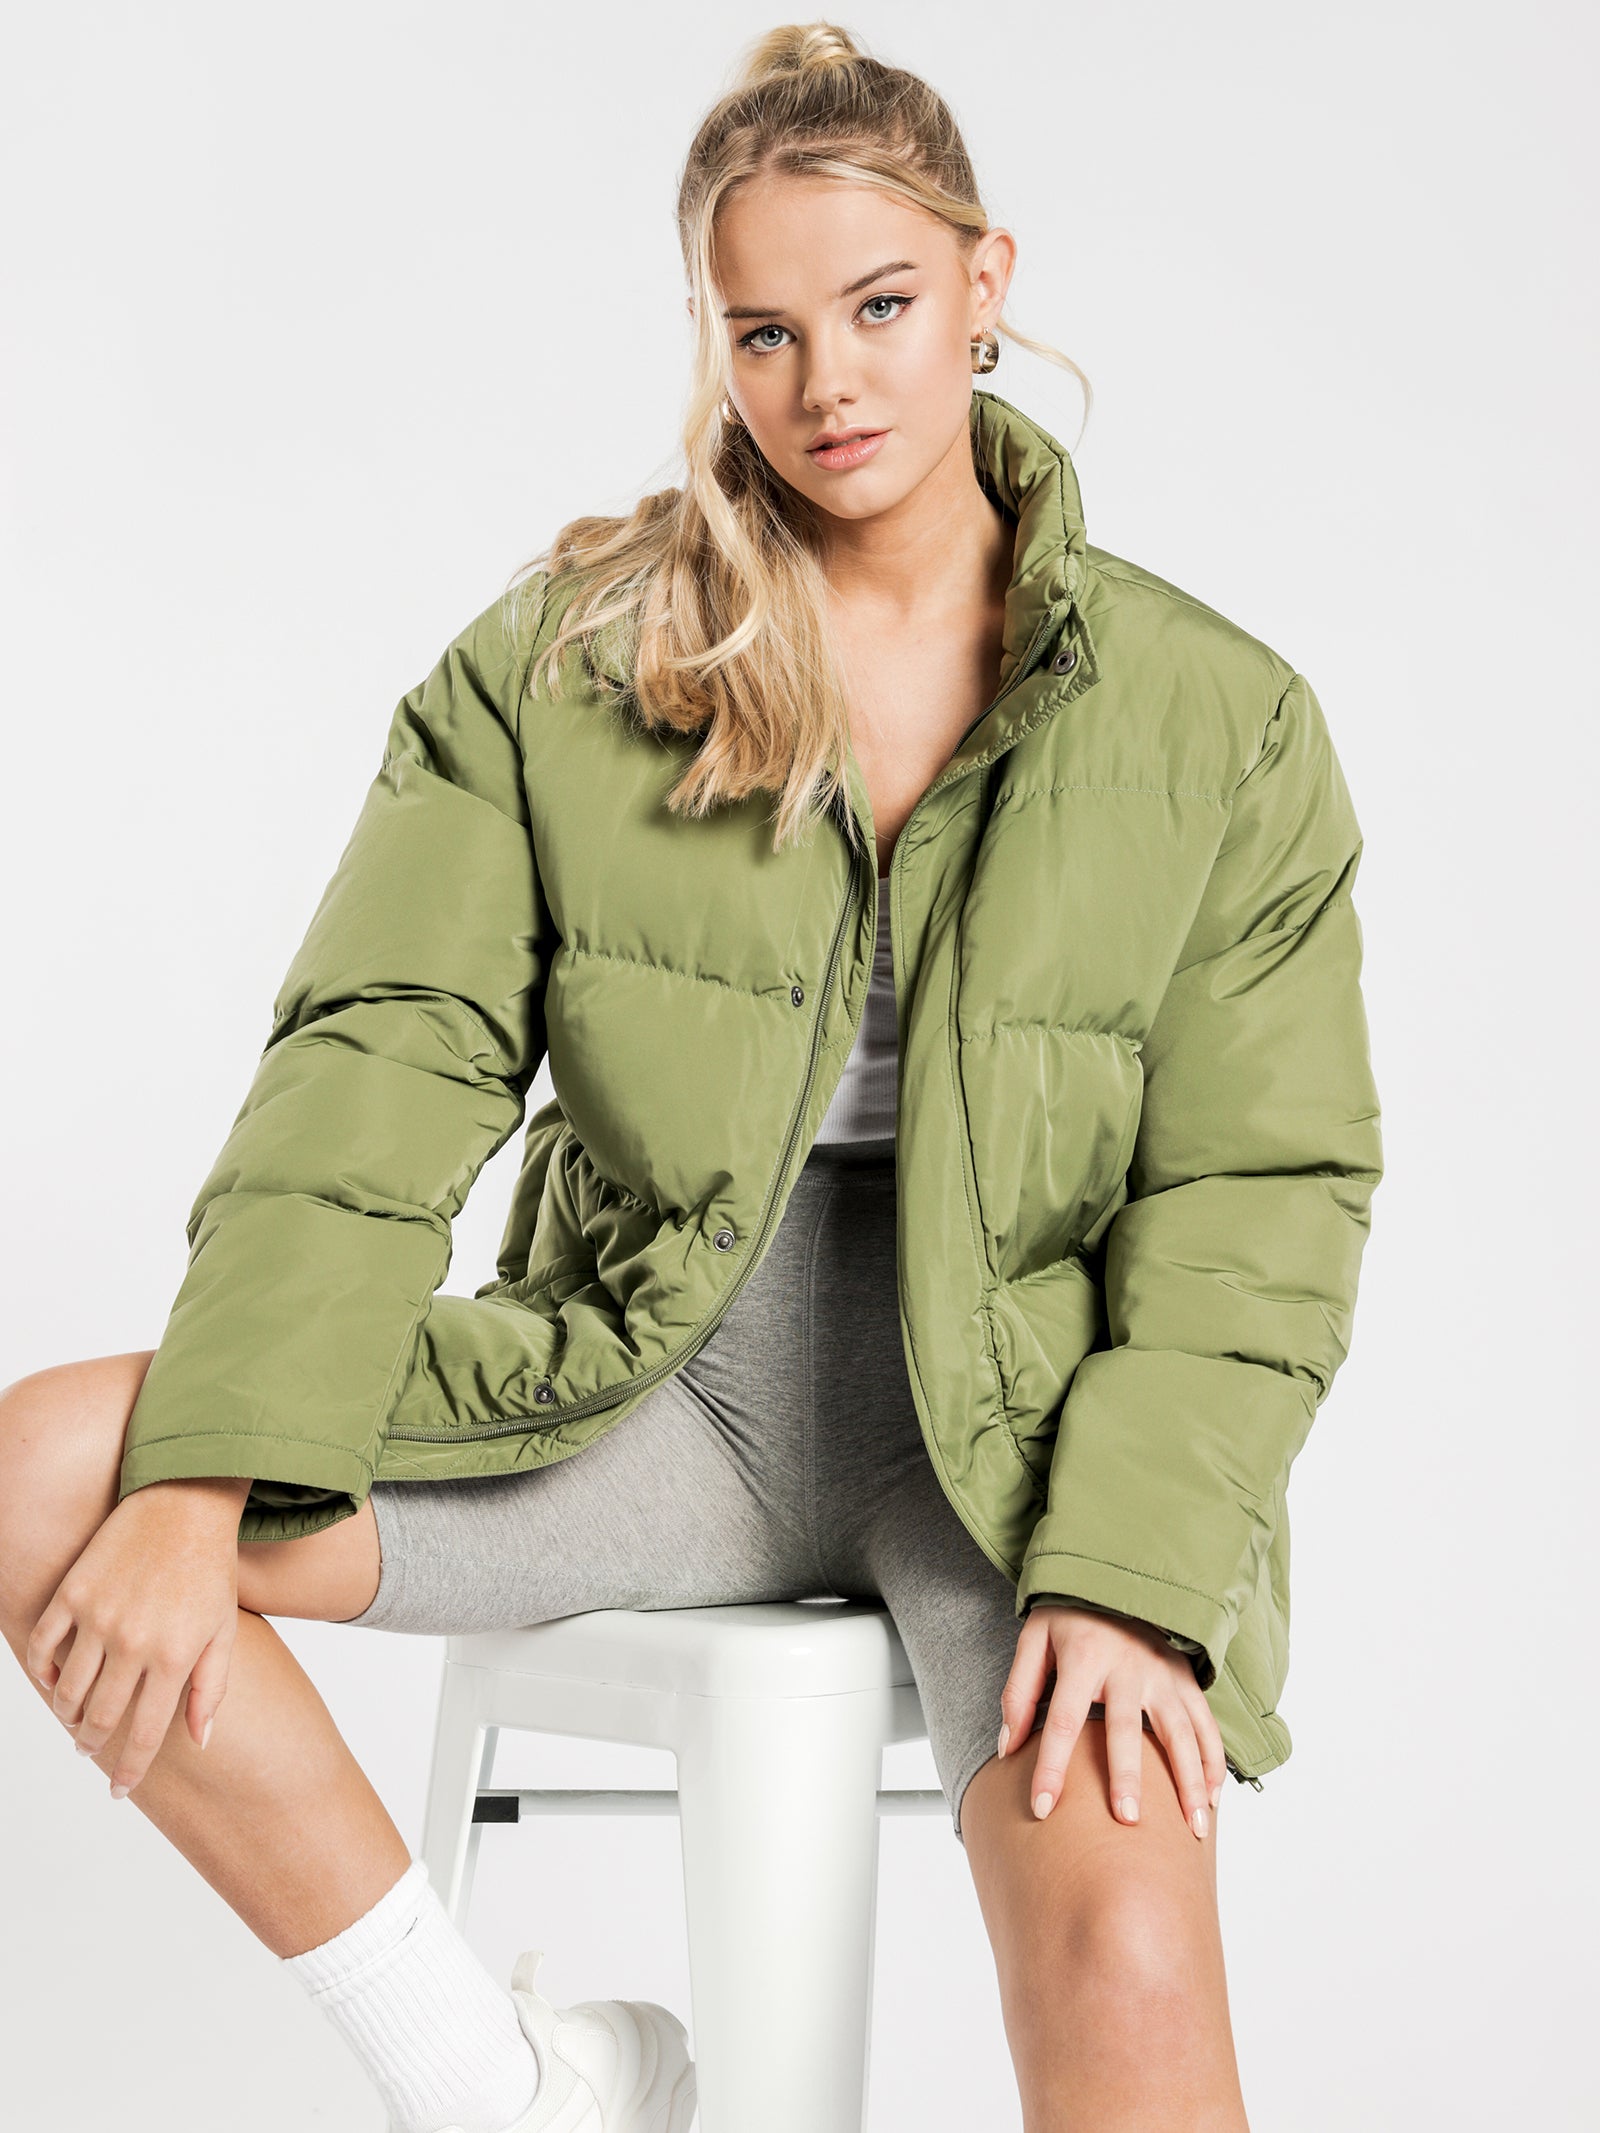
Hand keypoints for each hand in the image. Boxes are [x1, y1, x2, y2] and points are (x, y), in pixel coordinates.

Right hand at [25, 1477, 249, 1800]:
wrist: (184, 1505)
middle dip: (92, 1743)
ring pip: (67, 1690)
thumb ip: (209, 1690)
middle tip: (90, 1749)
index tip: (118, 1790)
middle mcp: (132, 1642)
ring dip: (67, 1714)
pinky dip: (43, 1671)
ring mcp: (98, 1617)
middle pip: (99, 1718)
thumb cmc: (209, 1570)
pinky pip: (43, 1646)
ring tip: (75, 1719)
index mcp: (173, 1657)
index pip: (143, 1733)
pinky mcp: (73, 1592)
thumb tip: (199, 1743)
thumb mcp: (222, 1631)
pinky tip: (56, 1678)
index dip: (129, 1770)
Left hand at [999, 1602, 1228, 1838]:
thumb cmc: (1071, 1614)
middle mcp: (1126, 1667)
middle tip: (1127, 1821)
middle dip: (1126, 1778)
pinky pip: (1205, 1724)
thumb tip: (1007, 1747)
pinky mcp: (1185, 1678)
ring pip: (1179, 1734)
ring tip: (1193, 1827)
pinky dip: (1212, 1762)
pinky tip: (1213, 1798)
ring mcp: (1162, 1674)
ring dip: (1188, 1782)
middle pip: (1125, 1730)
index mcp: (1082, 1656)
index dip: (1050, 1767)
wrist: (1119, 1572)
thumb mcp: (1034, 1639)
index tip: (1042, 1808)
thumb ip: (1019, 1692)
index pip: (1061, 1721)